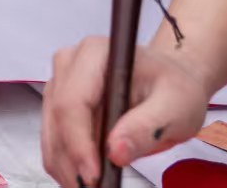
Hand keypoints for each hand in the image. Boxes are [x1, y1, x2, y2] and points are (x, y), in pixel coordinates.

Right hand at [41, 36, 209, 184]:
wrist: (169, 82)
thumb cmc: (175, 88)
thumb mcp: (176, 107)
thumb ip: (147, 127)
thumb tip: (115, 152)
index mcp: (94, 53)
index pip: (73, 101)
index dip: (79, 142)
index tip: (94, 176)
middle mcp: (68, 64)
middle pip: (57, 119)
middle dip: (73, 161)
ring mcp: (59, 83)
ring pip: (50, 133)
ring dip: (68, 166)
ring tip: (96, 187)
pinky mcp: (57, 103)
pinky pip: (54, 139)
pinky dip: (68, 164)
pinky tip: (88, 177)